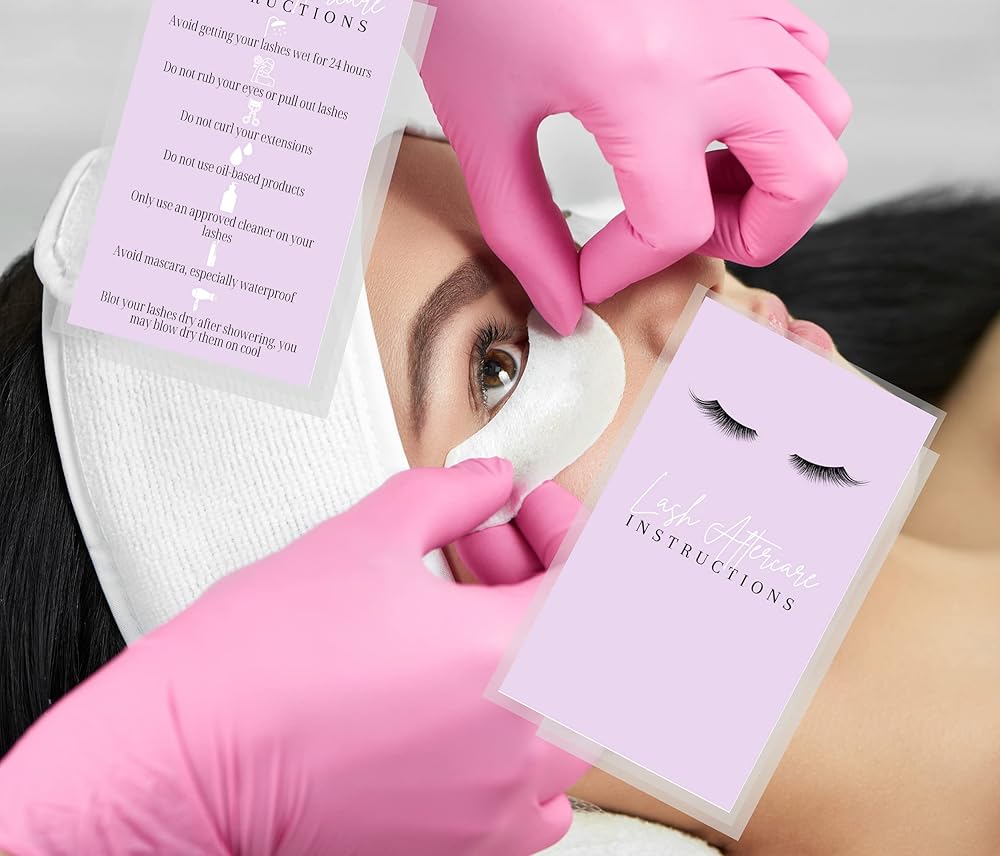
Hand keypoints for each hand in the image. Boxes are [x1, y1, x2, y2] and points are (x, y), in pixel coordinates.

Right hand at [0, 460, 586, 855]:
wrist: (188, 772)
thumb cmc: (259, 669)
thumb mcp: (364, 538)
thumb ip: (451, 496)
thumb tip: (491, 484)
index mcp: (515, 658)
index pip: (602, 579)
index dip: (571, 528)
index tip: (535, 510)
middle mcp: (528, 743)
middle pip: (594, 640)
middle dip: (547, 574)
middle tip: (490, 542)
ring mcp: (506, 806)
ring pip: (571, 705)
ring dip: (534, 642)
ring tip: (462, 609)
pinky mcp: (474, 846)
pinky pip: (543, 780)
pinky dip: (521, 720)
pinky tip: (460, 688)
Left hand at [333, 0, 850, 331]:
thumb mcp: (482, 127)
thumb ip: (524, 233)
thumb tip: (561, 300)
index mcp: (646, 88)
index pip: (678, 227)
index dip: (627, 271)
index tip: (586, 273)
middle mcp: (714, 49)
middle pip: (805, 178)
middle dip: (751, 237)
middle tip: (681, 241)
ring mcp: (733, 14)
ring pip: (823, 117)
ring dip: (777, 173)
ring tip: (697, 184)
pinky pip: (803, 59)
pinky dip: (779, 109)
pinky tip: (709, 122)